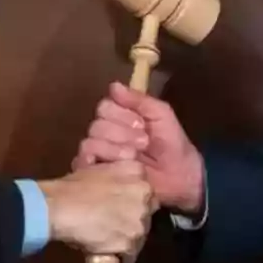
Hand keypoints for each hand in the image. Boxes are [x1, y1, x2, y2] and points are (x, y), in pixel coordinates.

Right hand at [37, 159, 155, 261]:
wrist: (59, 206)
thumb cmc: (72, 186)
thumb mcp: (98, 168)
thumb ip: (117, 175)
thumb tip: (119, 181)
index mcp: (138, 172)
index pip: (146, 192)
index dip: (132, 202)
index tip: (118, 208)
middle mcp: (145, 195)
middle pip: (146, 214)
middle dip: (132, 220)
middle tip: (110, 223)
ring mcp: (140, 221)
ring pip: (139, 236)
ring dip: (125, 239)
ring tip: (104, 239)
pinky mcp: (130, 243)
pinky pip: (128, 255)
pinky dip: (117, 256)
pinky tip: (102, 250)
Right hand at [73, 81, 204, 216]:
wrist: (179, 176)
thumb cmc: (171, 143)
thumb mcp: (161, 114)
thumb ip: (139, 99)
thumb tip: (114, 85)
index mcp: (118, 116)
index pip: (105, 107)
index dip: (123, 115)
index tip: (143, 124)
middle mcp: (104, 132)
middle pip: (97, 125)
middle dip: (122, 134)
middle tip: (144, 143)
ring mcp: (98, 153)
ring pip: (90, 142)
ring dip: (115, 149)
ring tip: (134, 157)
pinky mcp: (94, 173)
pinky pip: (83, 160)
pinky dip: (98, 161)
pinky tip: (117, 165)